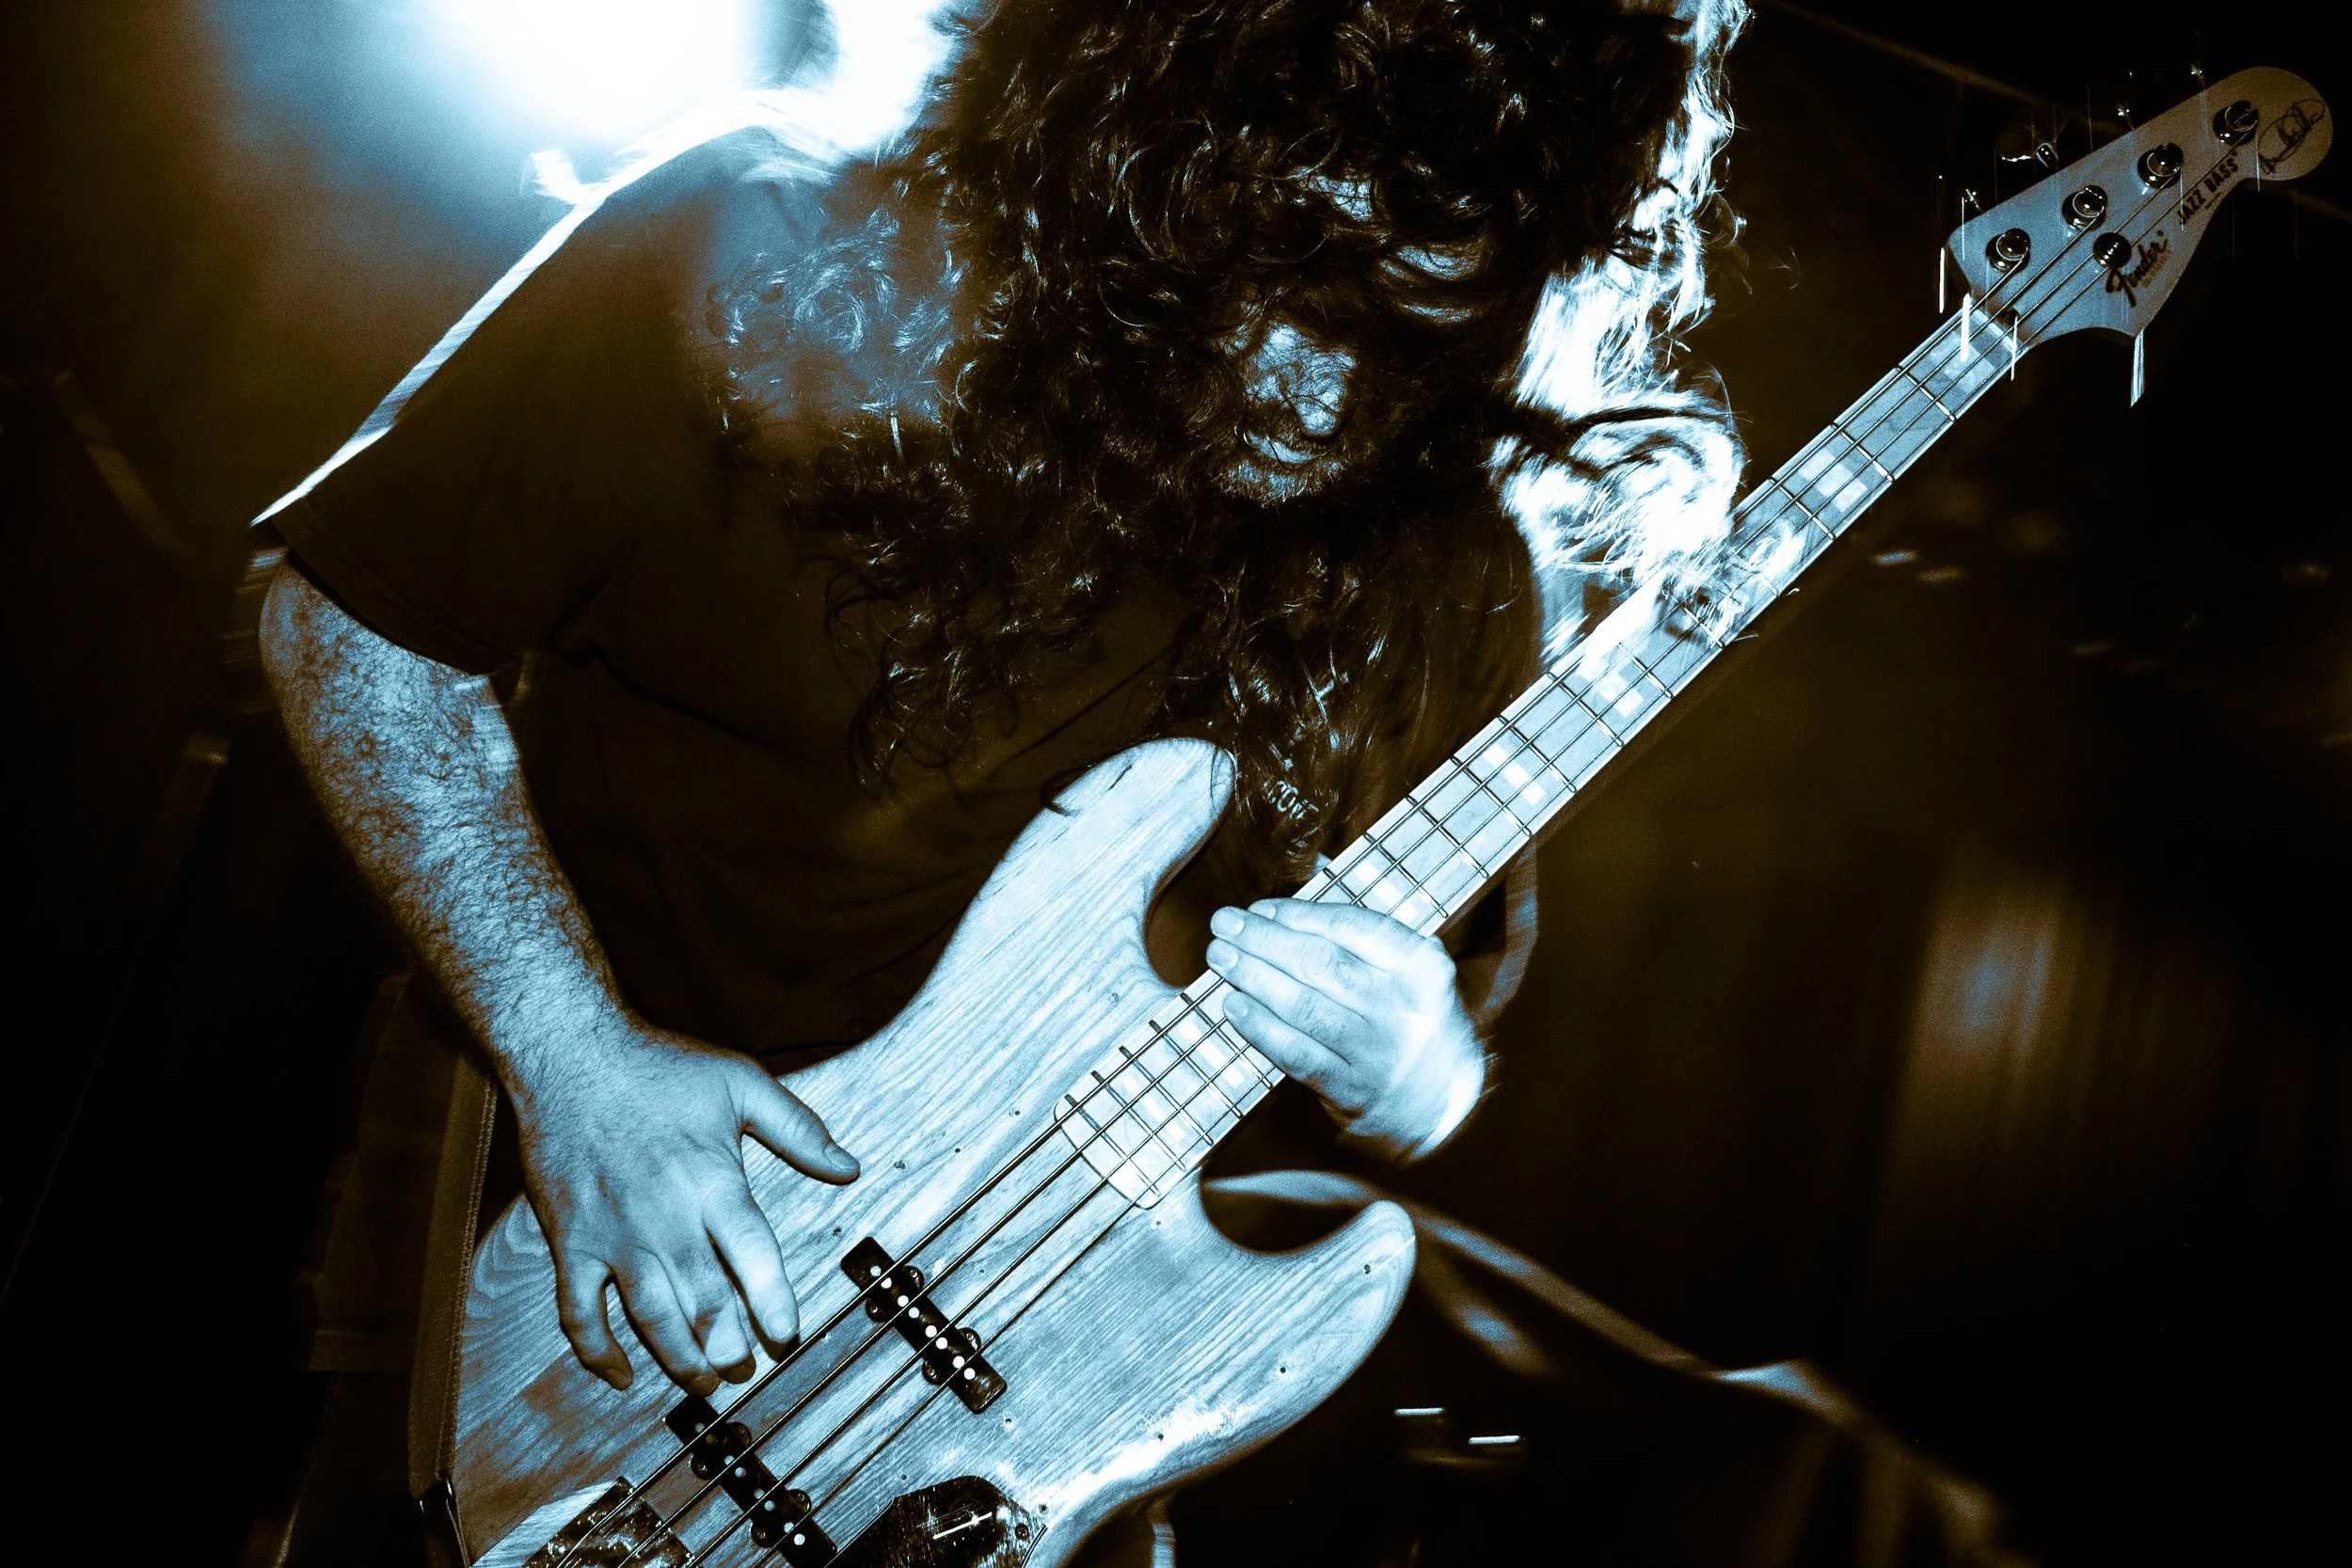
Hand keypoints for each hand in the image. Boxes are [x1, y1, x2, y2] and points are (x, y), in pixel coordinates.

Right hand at [509, 1017, 858, 1395]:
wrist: (570, 1055)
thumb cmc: (660, 1068)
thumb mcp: (741, 1083)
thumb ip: (798, 1129)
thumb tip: (849, 1166)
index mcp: (711, 1180)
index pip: (752, 1253)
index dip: (771, 1299)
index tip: (786, 1333)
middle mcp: (664, 1217)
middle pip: (702, 1299)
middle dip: (727, 1345)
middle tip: (745, 1369)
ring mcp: (613, 1235)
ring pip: (649, 1316)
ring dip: (678, 1359)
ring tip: (703, 1382)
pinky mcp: (570, 1242)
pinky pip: (579, 1311)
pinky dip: (598, 1350)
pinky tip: (622, 1373)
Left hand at [1205, 899, 1484, 1158]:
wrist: (1445, 1098)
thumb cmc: (1412, 1017)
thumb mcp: (1409, 970)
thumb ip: (1359, 935)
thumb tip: (1287, 899)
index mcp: (1422, 967)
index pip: (1352, 928)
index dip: (1298, 915)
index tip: (1260, 908)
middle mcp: (1404, 1009)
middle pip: (1322, 964)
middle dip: (1264, 940)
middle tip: (1225, 924)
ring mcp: (1379, 1053)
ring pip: (1305, 1007)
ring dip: (1253, 977)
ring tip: (1220, 957)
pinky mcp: (1353, 1091)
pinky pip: (1298, 1054)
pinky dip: (1261, 1028)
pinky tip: (1233, 1006)